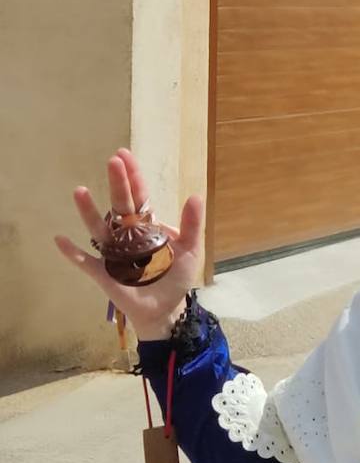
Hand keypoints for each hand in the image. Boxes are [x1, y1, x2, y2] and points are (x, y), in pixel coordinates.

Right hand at [54, 149, 203, 339]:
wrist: (167, 308)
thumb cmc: (177, 276)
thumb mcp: (191, 249)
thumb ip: (192, 224)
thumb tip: (195, 195)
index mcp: (148, 226)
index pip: (139, 196)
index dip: (133, 176)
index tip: (123, 155)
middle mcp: (127, 234)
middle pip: (120, 206)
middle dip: (118, 184)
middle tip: (113, 162)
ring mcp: (113, 252)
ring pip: (98, 229)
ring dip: (88, 211)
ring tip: (80, 191)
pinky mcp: (104, 273)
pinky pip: (84, 261)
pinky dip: (72, 252)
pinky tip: (60, 239)